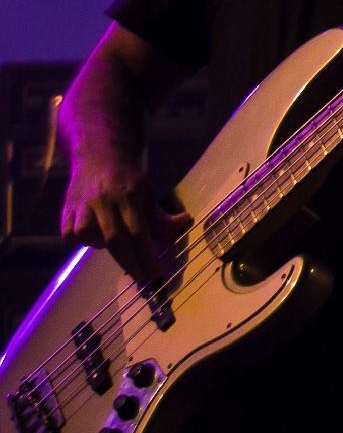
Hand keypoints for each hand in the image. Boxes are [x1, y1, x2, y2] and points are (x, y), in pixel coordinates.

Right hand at [59, 150, 191, 280]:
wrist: (99, 155)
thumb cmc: (128, 178)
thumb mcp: (148, 191)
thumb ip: (160, 214)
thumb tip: (185, 223)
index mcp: (129, 195)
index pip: (138, 231)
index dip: (146, 254)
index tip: (156, 273)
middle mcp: (104, 201)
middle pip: (114, 239)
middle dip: (130, 262)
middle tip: (142, 276)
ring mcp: (82, 205)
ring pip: (89, 237)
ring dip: (103, 246)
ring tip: (116, 242)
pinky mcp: (66, 210)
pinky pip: (71, 236)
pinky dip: (83, 241)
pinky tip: (94, 236)